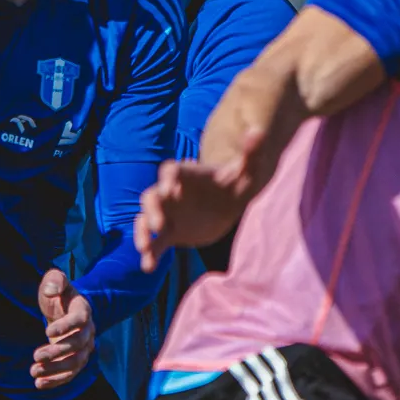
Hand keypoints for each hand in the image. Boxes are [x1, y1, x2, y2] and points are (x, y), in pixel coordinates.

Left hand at [31, 269, 93, 389]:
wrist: (65, 310)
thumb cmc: (58, 295)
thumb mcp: (54, 280)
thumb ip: (54, 280)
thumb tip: (51, 290)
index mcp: (83, 311)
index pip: (79, 320)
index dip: (66, 327)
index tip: (47, 330)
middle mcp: (88, 331)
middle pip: (77, 346)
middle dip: (57, 353)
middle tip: (36, 356)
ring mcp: (83, 348)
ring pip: (75, 363)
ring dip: (55, 370)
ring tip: (34, 372)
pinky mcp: (75, 360)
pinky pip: (70, 374)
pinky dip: (56, 381)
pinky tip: (40, 384)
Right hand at [134, 127, 265, 272]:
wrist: (228, 205)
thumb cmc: (236, 184)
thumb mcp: (247, 171)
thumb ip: (251, 152)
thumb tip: (257, 132)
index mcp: (186, 176)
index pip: (171, 170)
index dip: (168, 177)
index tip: (170, 187)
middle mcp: (171, 194)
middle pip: (152, 196)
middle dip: (152, 209)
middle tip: (158, 224)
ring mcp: (167, 214)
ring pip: (146, 220)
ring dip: (142, 232)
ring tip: (145, 248)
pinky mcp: (169, 233)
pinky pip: (155, 243)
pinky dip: (150, 253)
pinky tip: (147, 267)